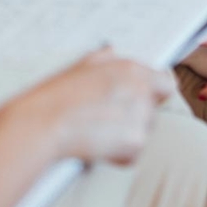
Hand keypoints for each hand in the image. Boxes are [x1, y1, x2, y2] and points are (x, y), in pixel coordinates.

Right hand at [17, 48, 175, 165]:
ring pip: (143, 132)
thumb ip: (103, 60)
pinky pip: (133, 154)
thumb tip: (112, 51)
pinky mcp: (135, 142)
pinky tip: (96, 148)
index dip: (154, 93)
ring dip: (125, 137)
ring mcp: (140, 116)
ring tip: (95, 133)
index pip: (165, 82)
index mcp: (130, 69)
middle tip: (104, 121)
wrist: (41, 125)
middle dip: (133, 118)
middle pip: (152, 110)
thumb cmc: (53, 97)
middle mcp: (140, 90)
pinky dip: (118, 156)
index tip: (139, 101)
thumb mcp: (78, 67)